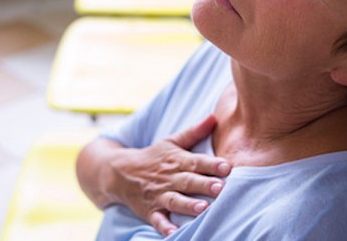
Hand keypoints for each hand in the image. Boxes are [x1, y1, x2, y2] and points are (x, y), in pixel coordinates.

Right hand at [108, 115, 231, 235]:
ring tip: (203, 208)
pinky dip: (165, 227)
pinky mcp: (151, 211)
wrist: (119, 172)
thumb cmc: (153, 157)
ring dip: (188, 205)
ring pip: (175, 200)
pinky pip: (158, 220)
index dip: (211, 164)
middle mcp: (169, 178)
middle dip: (204, 184)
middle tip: (221, 188)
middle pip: (188, 181)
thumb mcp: (171, 141)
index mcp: (176, 160)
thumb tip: (215, 117)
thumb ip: (194, 132)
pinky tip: (173, 233)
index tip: (227, 167)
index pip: (196, 161)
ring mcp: (159, 195)